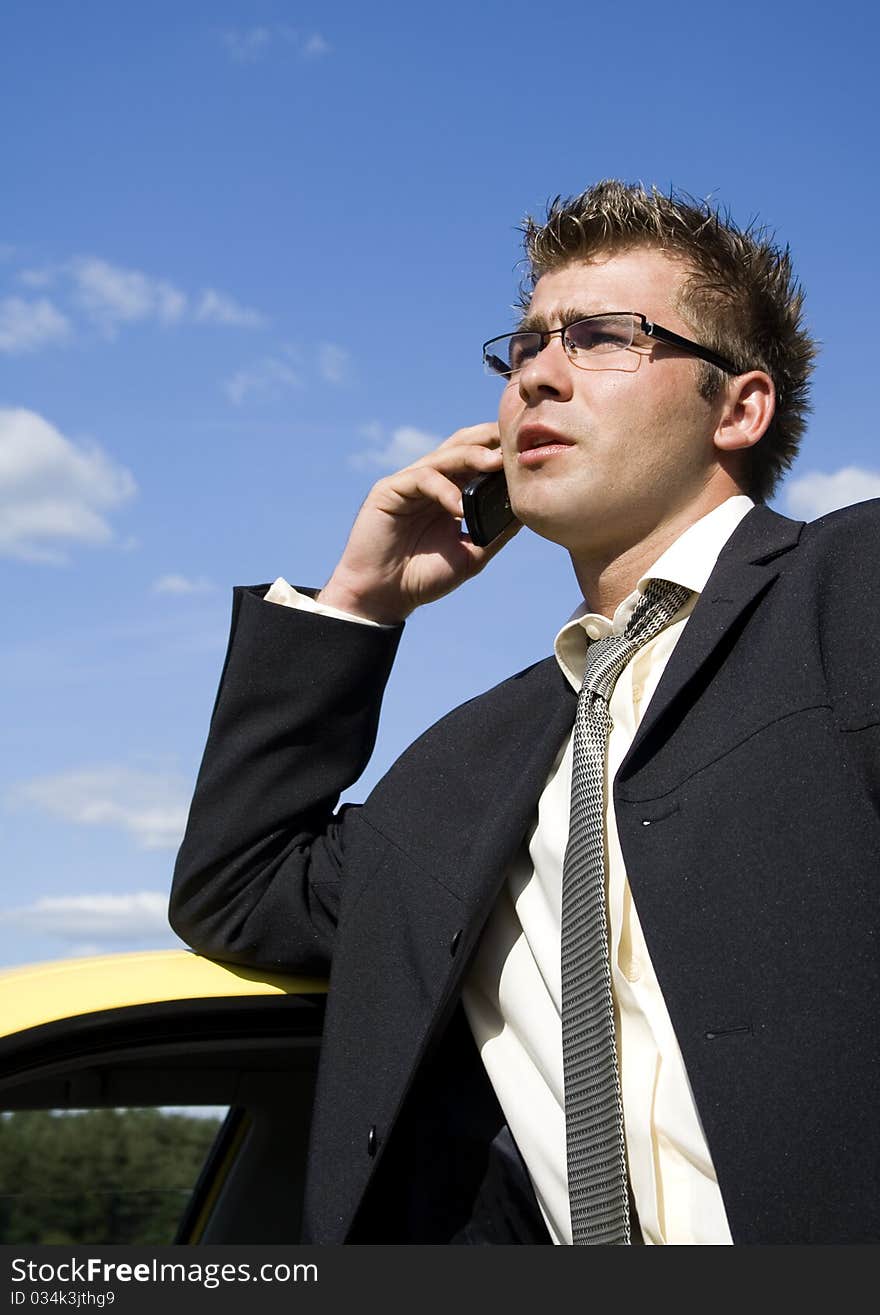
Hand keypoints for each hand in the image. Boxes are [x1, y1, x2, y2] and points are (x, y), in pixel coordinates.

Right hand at [317, 424, 518, 623]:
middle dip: (489, 438)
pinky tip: (459, 508)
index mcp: (451, 491)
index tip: (530, 453)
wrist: (384, 597)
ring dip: (472, 457)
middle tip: (515, 442)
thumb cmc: (423, 577)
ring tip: (496, 464)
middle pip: (462, 444)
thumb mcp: (471, 554)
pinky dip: (444, 490)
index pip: (478, 458)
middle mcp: (431, 481)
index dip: (501, 450)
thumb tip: (528, 511)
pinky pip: (422, 479)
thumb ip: (495, 532)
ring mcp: (409, 483)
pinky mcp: (389, 490)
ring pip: (444, 456)